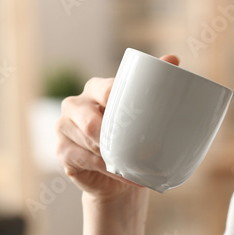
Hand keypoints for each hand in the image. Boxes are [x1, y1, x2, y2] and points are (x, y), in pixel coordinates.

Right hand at [55, 54, 179, 199]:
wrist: (115, 176)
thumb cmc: (129, 137)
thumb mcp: (141, 111)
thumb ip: (154, 83)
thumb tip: (172, 58)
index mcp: (95, 88)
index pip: (105, 90)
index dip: (119, 101)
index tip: (137, 115)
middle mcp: (74, 104)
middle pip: (91, 119)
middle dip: (113, 135)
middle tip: (138, 147)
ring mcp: (63, 127)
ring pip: (89, 142)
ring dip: (113, 156)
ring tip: (134, 164)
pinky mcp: (61, 151)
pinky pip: (85, 160)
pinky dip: (107, 170)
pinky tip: (123, 175)